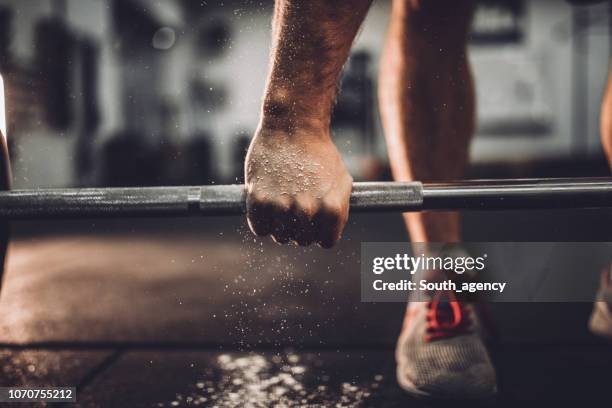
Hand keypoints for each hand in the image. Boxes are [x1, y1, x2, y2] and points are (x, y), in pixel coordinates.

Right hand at [245, 126, 352, 246]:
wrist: (292, 126)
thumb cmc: (318, 151)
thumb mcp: (341, 179)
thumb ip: (339, 209)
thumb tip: (329, 230)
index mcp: (332, 208)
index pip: (326, 241)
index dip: (321, 231)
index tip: (315, 221)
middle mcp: (308, 211)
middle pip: (303, 240)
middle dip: (301, 228)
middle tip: (296, 208)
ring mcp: (282, 206)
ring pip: (281, 237)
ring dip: (281, 226)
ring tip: (282, 203)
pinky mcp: (259, 199)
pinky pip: (260, 228)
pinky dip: (262, 221)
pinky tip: (268, 204)